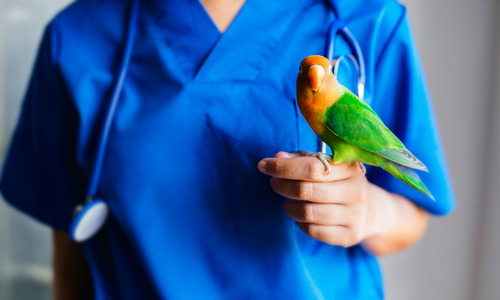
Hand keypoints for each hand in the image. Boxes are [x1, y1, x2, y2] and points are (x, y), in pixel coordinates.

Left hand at [258, 151, 379, 246]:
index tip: (263, 165)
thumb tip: (278, 157)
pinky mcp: (348, 236)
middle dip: (282, 185)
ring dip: (289, 206)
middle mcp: (355, 191)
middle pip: (306, 190)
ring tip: (287, 201)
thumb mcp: (325, 165)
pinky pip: (313, 231)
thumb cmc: (338, 182)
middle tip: (274, 183)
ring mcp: (354, 215)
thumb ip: (301, 159)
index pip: (311, 167)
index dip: (283, 167)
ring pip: (307, 212)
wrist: (371, 211)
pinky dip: (300, 223)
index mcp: (349, 169)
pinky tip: (301, 216)